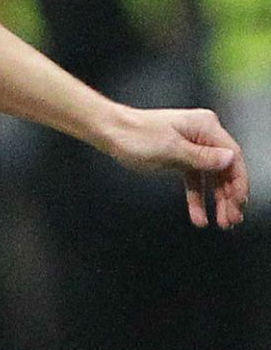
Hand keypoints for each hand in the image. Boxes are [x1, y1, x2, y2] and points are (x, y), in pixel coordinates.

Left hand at [102, 106, 248, 227]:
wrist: (110, 131)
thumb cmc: (136, 134)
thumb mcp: (171, 149)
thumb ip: (201, 157)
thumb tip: (229, 159)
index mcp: (204, 126)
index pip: (232, 156)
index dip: (239, 182)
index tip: (239, 203)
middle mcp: (202, 134)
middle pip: (225, 169)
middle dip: (229, 195)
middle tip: (231, 219)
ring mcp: (192, 146)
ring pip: (211, 177)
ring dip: (217, 200)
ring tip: (222, 222)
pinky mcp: (180, 157)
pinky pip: (195, 180)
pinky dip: (197, 198)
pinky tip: (199, 216)